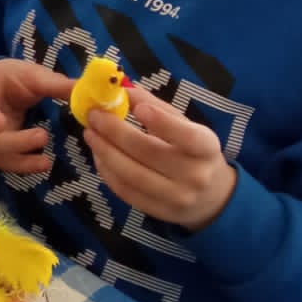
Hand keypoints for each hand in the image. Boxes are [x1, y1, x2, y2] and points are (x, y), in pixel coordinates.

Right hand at [0, 59, 73, 174]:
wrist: (1, 99)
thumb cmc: (15, 83)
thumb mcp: (32, 77)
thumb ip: (53, 83)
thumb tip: (82, 89)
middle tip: (0, 123)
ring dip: (15, 144)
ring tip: (42, 137)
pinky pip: (3, 161)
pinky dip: (23, 164)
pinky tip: (44, 163)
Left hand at [84, 87, 235, 229]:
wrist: (211, 197)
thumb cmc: (193, 152)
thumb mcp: (185, 126)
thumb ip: (156, 106)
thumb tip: (123, 88)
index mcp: (207, 148)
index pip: (187, 136)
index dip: (162, 121)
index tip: (137, 107)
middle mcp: (195, 175)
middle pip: (149, 152)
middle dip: (115, 131)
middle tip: (94, 115)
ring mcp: (176, 197)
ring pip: (131, 174)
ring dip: (104, 151)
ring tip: (90, 133)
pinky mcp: (158, 212)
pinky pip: (125, 191)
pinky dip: (107, 171)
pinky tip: (99, 154)